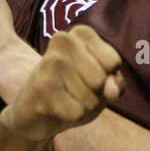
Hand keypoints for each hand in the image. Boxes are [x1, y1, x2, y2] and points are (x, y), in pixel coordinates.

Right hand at [0, 26, 124, 141]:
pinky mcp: (41, 86)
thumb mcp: (103, 84)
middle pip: (101, 81)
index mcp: (81, 33)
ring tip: (66, 99)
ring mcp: (50, 62)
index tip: (88, 77)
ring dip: (83, 107)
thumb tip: (111, 91)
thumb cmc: (74, 92)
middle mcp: (63, 39)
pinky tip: (56, 108)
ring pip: (91, 99)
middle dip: (95, 95)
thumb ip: (116, 83)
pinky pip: (77, 112)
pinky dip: (71, 117)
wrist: (33, 112)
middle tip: (75, 91)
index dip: (107, 79)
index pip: (113, 63)